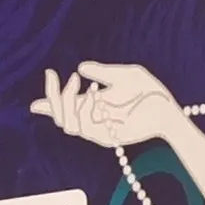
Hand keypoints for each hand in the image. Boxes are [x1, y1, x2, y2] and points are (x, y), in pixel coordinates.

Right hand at [30, 60, 177, 148]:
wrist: (166, 108)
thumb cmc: (147, 91)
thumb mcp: (122, 74)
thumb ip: (101, 71)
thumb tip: (80, 67)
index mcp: (92, 104)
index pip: (63, 107)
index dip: (47, 103)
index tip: (38, 93)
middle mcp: (91, 119)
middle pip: (59, 117)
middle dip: (52, 97)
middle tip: (57, 76)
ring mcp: (98, 129)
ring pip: (66, 123)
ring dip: (65, 101)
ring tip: (76, 81)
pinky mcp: (107, 137)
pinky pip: (84, 127)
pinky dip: (82, 109)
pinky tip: (92, 92)